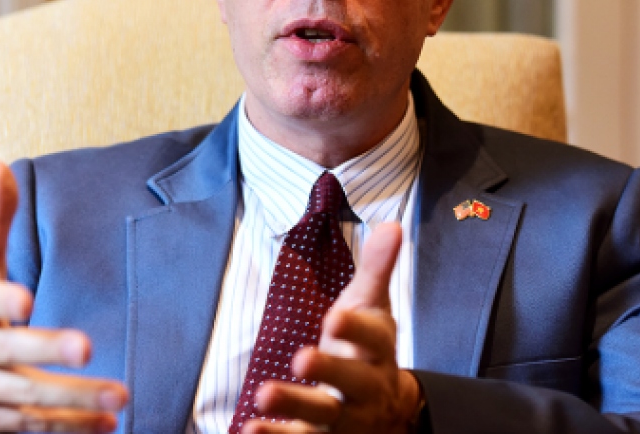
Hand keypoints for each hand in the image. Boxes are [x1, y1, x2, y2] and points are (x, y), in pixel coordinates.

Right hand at [0, 161, 127, 433]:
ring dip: (73, 399)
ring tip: (118, 396)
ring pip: (27, 397)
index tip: (25, 298)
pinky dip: (69, 427)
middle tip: (85, 346)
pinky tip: (106, 423)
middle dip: (44, 350)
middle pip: (8, 353)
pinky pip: (31, 426)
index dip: (1, 301)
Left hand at [246, 223, 422, 433]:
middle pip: (350, 382)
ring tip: (262, 395)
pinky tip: (248, 429)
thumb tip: (392, 226)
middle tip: (300, 358)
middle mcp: (365, 389)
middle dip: (328, 370)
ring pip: (322, 416)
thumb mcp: (373, 308)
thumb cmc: (369, 350)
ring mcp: (344, 418)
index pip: (373, 339)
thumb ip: (376, 269)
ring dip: (293, 406)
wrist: (387, 411)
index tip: (335, 315)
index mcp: (377, 352)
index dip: (356, 328)